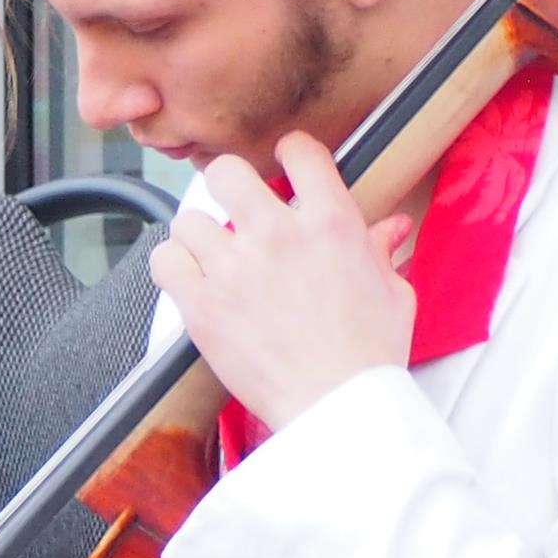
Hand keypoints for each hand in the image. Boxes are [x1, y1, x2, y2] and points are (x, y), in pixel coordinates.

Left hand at [147, 135, 418, 428]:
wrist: (339, 406)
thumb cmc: (369, 356)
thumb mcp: (393, 294)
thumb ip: (381, 251)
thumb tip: (389, 227)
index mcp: (331, 223)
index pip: (299, 151)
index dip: (288, 153)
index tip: (282, 166)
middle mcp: (277, 235)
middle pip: (225, 172)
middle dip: (229, 186)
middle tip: (236, 209)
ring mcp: (234, 268)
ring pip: (188, 220)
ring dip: (198, 237)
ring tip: (214, 259)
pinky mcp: (202, 305)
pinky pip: (164, 260)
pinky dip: (174, 268)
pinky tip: (192, 281)